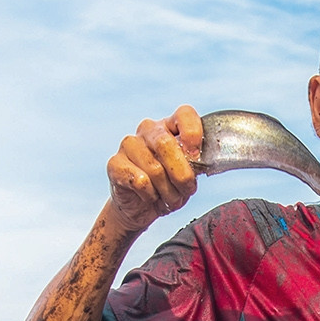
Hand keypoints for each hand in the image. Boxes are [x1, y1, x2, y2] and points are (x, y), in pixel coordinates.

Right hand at [106, 105, 203, 234]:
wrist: (142, 206)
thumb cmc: (169, 185)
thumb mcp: (189, 173)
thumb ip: (197, 162)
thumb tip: (204, 158)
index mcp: (170, 125)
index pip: (184, 114)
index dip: (193, 134)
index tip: (196, 156)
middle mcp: (148, 129)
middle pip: (166, 144)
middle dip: (182, 175)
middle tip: (186, 189)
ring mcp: (129, 144)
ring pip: (154, 169)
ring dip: (169, 192)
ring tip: (170, 199)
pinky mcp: (115, 163)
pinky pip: (140, 181)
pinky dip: (151, 196)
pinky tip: (150, 197)